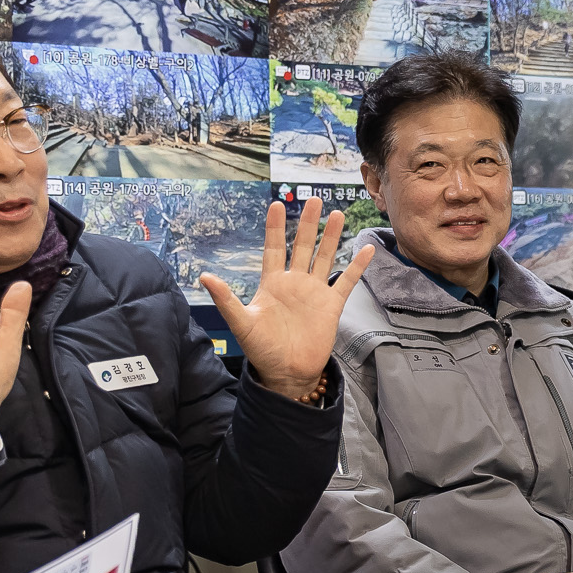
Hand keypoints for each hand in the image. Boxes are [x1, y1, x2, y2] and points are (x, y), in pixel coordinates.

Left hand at [202, 203, 369, 400]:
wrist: (287, 373)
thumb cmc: (262, 349)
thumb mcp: (241, 323)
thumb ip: (226, 299)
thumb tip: (204, 277)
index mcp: (272, 283)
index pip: (275, 248)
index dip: (276, 227)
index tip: (276, 204)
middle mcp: (295, 282)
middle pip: (302, 245)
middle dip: (307, 223)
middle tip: (313, 199)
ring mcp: (315, 292)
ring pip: (325, 257)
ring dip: (332, 237)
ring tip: (338, 214)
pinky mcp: (332, 305)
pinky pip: (347, 281)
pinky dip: (357, 266)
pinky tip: (367, 250)